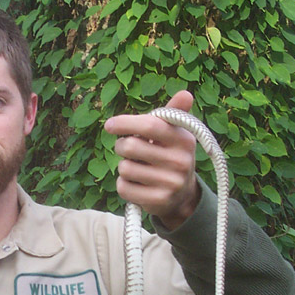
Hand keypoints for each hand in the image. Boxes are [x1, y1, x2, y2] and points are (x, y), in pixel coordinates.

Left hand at [104, 90, 200, 229]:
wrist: (183, 195)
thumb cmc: (171, 156)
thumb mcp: (175, 135)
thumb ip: (173, 114)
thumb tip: (186, 93)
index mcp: (183, 139)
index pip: (150, 125)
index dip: (125, 122)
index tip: (109, 125)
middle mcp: (180, 161)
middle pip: (130, 146)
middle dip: (121, 146)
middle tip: (127, 149)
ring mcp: (171, 183)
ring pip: (124, 168)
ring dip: (124, 167)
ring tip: (137, 168)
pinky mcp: (158, 200)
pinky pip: (123, 187)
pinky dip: (123, 184)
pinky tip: (136, 184)